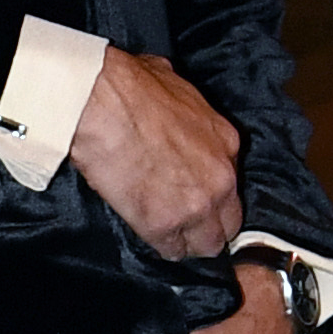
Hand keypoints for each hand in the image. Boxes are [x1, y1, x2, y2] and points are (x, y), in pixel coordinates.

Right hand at [68, 50, 241, 255]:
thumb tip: (166, 96)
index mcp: (225, 142)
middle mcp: (220, 178)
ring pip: (206, 245)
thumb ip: (180, 103)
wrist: (101, 104)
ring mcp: (196, 205)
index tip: (194, 195)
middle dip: (209, 226)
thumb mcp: (172, 83)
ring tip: (169, 236)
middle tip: (185, 222)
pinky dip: (161, 246)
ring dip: (188, 242)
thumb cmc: (129, 86)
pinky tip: (149, 234)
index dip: (211, 193)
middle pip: (228, 222)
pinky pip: (172, 250)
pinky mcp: (165, 224)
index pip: (232, 185)